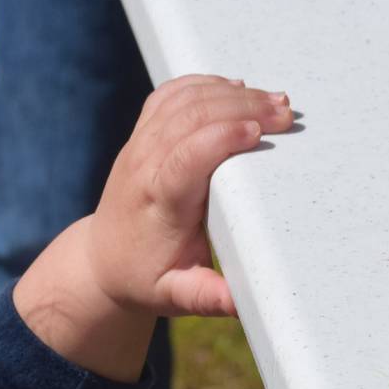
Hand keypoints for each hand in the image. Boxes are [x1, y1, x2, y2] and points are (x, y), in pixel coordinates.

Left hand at [83, 74, 293, 319]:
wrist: (102, 262)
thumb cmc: (145, 278)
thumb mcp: (175, 296)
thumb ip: (208, 298)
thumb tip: (241, 304)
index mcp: (156, 200)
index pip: (184, 155)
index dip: (220, 137)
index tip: (259, 132)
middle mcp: (143, 165)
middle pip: (190, 118)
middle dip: (241, 108)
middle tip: (286, 114)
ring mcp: (139, 145)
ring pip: (183, 100)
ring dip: (231, 94)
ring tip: (275, 102)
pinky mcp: (142, 135)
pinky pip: (171, 96)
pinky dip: (205, 84)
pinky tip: (237, 89)